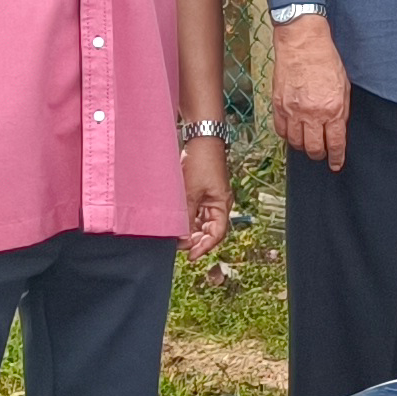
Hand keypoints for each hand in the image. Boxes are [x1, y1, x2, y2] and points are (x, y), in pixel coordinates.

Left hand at [180, 136, 230, 259]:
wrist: (201, 140)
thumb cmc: (201, 163)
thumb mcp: (190, 192)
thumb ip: (186, 215)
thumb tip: (181, 238)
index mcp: (221, 205)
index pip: (216, 234)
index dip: (204, 247)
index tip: (190, 256)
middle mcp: (218, 205)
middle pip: (209, 231)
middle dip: (195, 240)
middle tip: (178, 247)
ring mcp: (209, 199)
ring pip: (201, 223)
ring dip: (189, 230)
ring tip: (174, 236)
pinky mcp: (201, 193)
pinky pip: (195, 212)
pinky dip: (187, 219)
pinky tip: (176, 222)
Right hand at [272, 11, 352, 171]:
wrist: (302, 43)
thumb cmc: (326, 60)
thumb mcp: (344, 86)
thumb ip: (342, 110)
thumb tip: (338, 129)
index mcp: (332, 109)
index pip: (335, 143)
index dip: (336, 158)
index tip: (336, 165)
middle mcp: (312, 113)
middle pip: (313, 148)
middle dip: (319, 155)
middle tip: (322, 154)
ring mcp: (293, 110)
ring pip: (295, 143)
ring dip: (303, 147)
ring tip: (308, 143)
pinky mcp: (278, 104)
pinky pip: (281, 130)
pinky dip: (287, 135)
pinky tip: (293, 131)